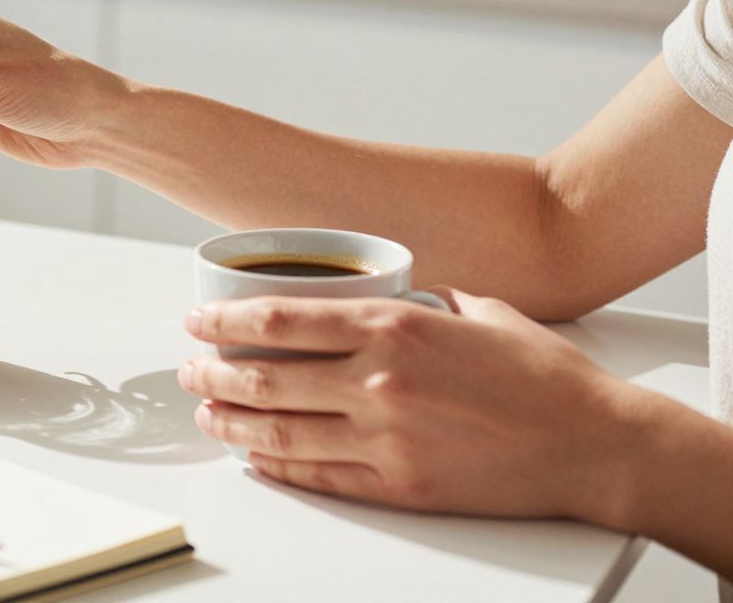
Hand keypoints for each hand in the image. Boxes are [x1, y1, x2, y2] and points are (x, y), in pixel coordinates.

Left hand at [177, 289, 650, 526]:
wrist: (593, 443)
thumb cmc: (540, 376)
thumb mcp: (476, 310)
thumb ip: (418, 301)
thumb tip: (384, 296)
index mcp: (393, 329)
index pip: (280, 321)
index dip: (226, 323)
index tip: (198, 323)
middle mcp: (378, 382)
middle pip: (265, 379)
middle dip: (212, 375)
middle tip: (189, 372)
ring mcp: (385, 439)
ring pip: (279, 433)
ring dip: (231, 424)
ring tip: (206, 415)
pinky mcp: (399, 485)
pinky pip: (318, 475)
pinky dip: (276, 467)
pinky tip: (254, 458)